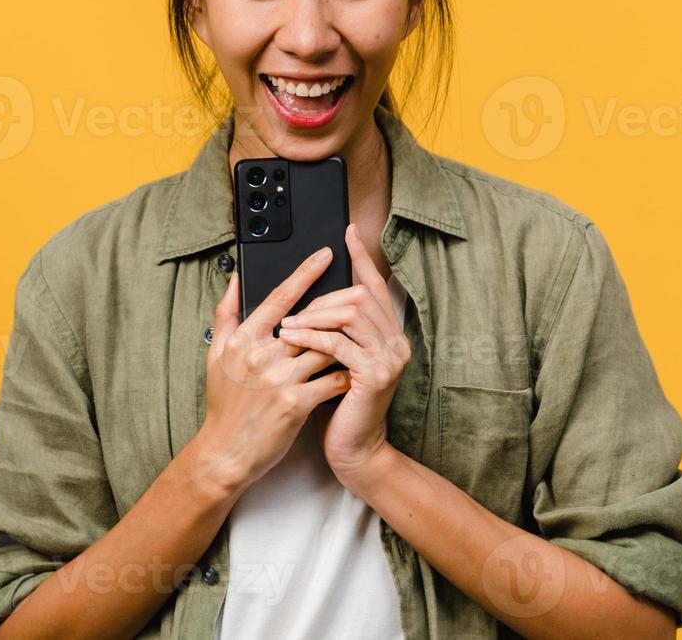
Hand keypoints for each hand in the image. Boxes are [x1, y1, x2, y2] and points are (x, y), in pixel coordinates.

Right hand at [195, 250, 350, 495]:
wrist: (227, 451)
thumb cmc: (224, 401)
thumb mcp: (217, 354)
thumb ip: (227, 313)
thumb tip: (235, 279)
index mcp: (245, 338)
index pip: (280, 298)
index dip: (305, 273)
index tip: (326, 254)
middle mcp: (262, 354)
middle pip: (311, 321)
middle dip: (336, 311)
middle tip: (359, 297)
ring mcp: (280, 379)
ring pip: (327, 348)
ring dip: (344, 344)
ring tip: (361, 337)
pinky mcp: (296, 404)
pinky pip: (332, 380)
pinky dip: (345, 375)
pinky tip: (353, 373)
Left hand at [277, 222, 410, 482]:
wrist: (353, 451)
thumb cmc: (337, 406)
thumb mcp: (335, 362)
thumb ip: (332, 331)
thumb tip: (308, 299)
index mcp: (387, 334)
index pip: (374, 285)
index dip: (361, 258)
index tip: (347, 232)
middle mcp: (395, 342)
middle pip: (361, 295)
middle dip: (322, 297)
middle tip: (293, 309)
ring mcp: (389, 358)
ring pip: (351, 314)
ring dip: (314, 316)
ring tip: (286, 325)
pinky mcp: (375, 376)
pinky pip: (341, 344)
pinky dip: (313, 338)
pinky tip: (292, 339)